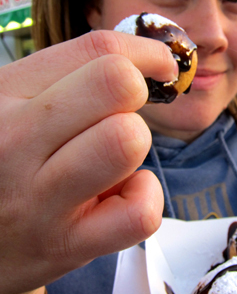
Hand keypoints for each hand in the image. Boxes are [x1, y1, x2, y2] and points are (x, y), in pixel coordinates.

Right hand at [0, 31, 177, 292]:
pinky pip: (139, 212)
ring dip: (135, 144)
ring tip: (114, 157)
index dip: (149, 52)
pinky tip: (122, 195)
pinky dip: (145, 198)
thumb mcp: (15, 104)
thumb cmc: (4, 159)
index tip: (162, 64)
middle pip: (118, 85)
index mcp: (7, 93)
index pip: (99, 49)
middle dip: (137, 94)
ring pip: (127, 141)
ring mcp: (40, 198)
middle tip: (123, 114)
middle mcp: (16, 139)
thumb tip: (150, 59)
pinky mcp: (66, 245)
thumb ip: (71, 77)